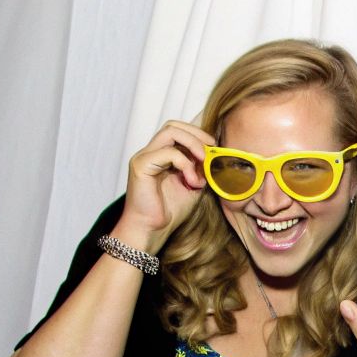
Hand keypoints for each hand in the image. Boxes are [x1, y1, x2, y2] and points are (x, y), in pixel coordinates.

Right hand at [116, 119, 215, 249]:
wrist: (152, 230)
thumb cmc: (170, 211)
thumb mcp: (193, 186)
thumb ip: (201, 170)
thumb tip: (216, 157)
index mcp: (161, 155)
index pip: (178, 130)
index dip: (198, 135)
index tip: (214, 148)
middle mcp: (151, 152)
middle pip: (173, 125)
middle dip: (197, 134)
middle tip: (211, 150)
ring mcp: (144, 157)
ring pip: (170, 132)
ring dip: (193, 145)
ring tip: (203, 163)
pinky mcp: (141, 165)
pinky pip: (167, 152)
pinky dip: (185, 163)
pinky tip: (191, 181)